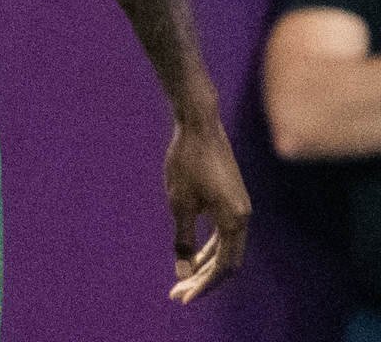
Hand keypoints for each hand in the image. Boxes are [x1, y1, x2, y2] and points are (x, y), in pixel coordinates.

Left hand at [163, 112, 249, 303]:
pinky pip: (224, 234)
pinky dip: (209, 248)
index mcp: (234, 220)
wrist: (199, 124)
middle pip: (227, 262)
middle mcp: (244, 217)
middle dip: (203, 280)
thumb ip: (182, 239)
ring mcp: (241, 208)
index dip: (203, 285)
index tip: (182, 297)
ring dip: (205, 266)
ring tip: (182, 281)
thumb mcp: (179, 202)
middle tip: (177, 294)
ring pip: (226, 249)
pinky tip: (193, 257)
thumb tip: (182, 272)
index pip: (223, 267)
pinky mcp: (233, 200)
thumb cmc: (186, 161)